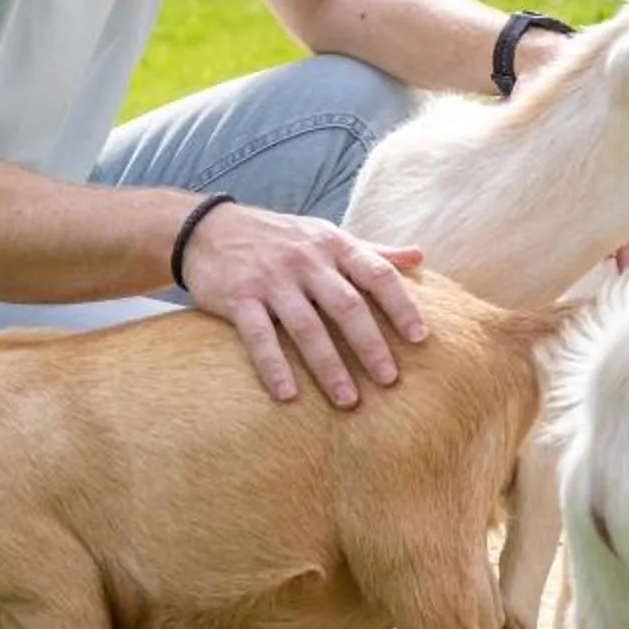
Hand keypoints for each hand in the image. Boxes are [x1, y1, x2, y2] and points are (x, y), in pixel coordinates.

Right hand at [177, 202, 426, 406]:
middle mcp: (306, 260)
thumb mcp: (326, 235)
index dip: (401, 305)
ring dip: (329, 366)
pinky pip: (258, 336)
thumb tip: (420, 255)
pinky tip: (288, 395)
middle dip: (370, 345)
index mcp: (334, 245)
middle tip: (389, 380)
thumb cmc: (281, 238)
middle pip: (346, 306)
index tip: (420, 337)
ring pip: (306, 327)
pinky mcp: (238, 297)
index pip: (377, 273)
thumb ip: (372, 250)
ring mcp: (271, 279)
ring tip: (348, 400)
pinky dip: (274, 366)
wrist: (207, 228)